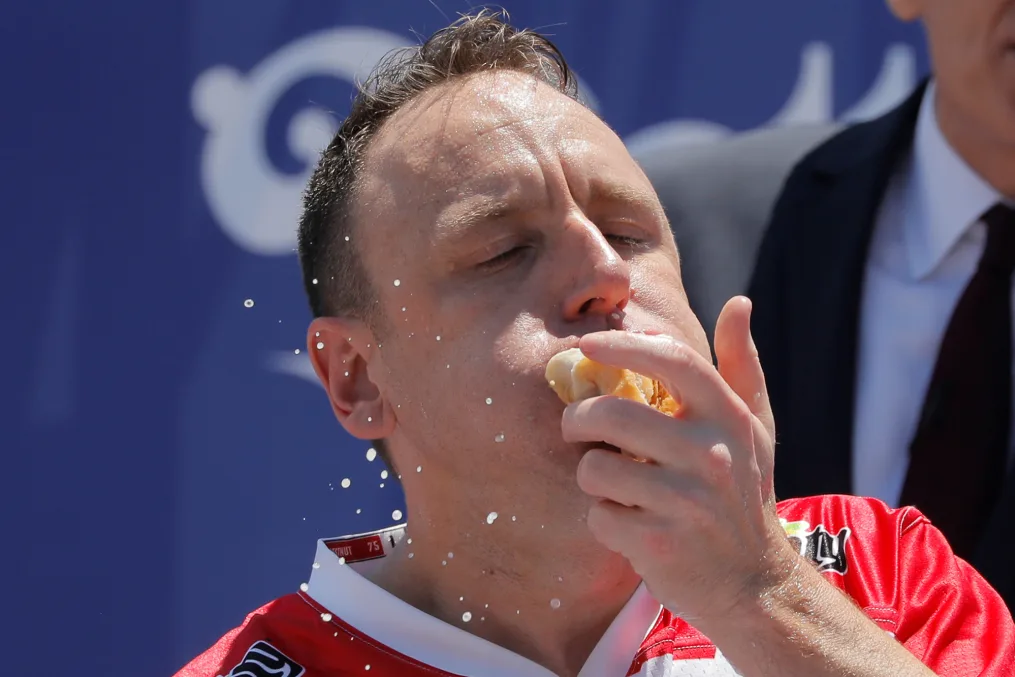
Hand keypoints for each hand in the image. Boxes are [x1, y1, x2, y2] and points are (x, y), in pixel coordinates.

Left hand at [561, 296, 797, 622]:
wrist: (753, 585)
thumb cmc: (743, 494)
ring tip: (617, 487)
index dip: (624, 345)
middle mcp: (712, 454)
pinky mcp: (659, 542)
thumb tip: (738, 302)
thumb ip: (741, 365)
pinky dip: (603, 521)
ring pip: (594, 467)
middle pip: (611, 413)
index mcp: (729, 418)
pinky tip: (630, 525)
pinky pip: (597, 515)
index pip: (673, 360)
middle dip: (578, 418)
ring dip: (592, 477)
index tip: (586, 345)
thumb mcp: (753, 429)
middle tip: (578, 427)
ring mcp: (686, 500)